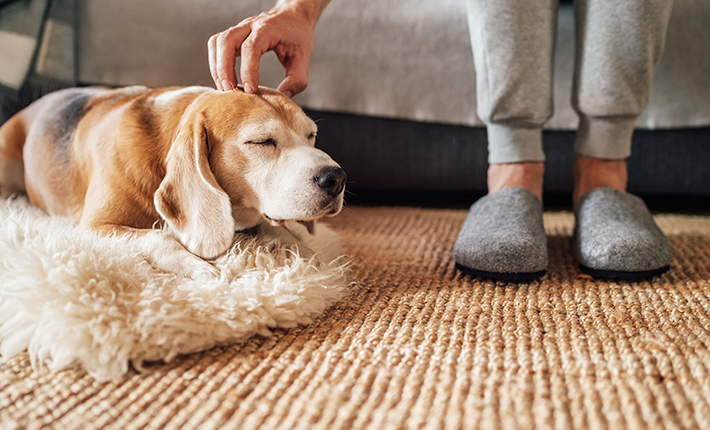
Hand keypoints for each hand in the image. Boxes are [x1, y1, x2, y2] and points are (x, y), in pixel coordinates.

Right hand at [208, 0, 328, 96]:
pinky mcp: (234, 34)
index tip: (250, 90)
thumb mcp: (304, 57)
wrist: (293, 15)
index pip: (251, 47)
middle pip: (227, 41)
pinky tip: (223, 78)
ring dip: (217, 66)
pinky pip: (216, 45)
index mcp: (268, 29)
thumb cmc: (298, 35)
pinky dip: (215, 62)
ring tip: (224, 87)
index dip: (248, 70)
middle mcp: (250, 25)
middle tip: (230, 91)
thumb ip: (296, 79)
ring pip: (217, 42)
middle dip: (224, 68)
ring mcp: (239, 28)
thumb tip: (282, 96)